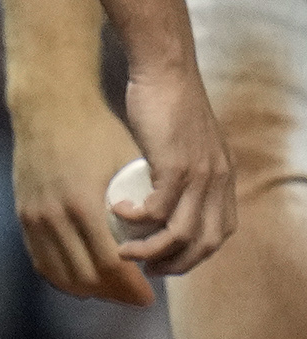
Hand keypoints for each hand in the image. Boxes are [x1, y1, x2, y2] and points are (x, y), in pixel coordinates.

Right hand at [7, 88, 150, 306]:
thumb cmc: (98, 130)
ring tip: (111, 292)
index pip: (111, 265)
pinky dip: (62, 277)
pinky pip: (42, 261)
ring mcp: (34, 217)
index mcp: (84, 205)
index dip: (132, 286)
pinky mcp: (23, 215)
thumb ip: (143, 203)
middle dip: (114, 294)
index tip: (149, 296)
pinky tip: (81, 280)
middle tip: (136, 298)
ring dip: (88, 289)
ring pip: (61, 274)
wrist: (48, 107)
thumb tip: (171, 237)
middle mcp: (54, 216)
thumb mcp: (127, 164)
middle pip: (85, 277)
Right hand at [112, 55, 235, 282]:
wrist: (166, 72)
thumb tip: (168, 191)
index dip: (193, 255)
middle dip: (173, 264)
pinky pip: (157, 210)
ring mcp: (200, 176)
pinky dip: (135, 218)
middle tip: (143, 267)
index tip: (164, 259)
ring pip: (180, 233)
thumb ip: (187, 167)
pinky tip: (115, 208)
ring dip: (150, 250)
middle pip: (204, 242)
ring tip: (123, 249)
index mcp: (223, 178)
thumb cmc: (169, 101)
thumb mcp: (189, 141)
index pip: (219, 233)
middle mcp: (218, 181)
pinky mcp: (176, 167)